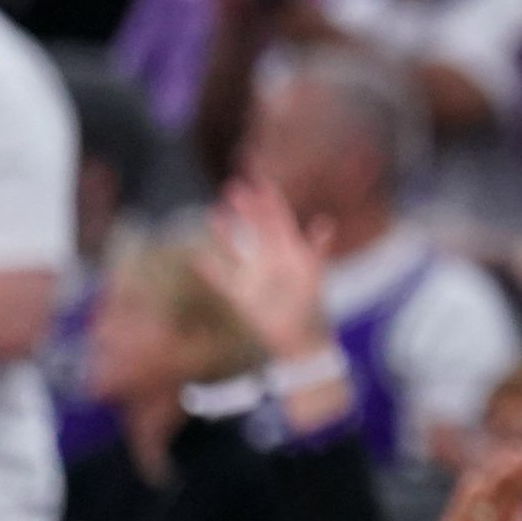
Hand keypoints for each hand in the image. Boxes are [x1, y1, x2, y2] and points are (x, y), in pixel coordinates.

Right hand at [196, 180, 335, 361]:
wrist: (300, 340)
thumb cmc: (311, 306)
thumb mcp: (315, 274)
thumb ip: (318, 249)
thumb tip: (325, 222)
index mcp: (289, 250)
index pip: (278, 219)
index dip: (270, 200)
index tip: (260, 180)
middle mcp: (270, 258)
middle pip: (256, 227)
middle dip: (246, 208)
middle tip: (232, 187)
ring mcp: (254, 275)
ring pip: (236, 247)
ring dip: (225, 231)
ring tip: (213, 212)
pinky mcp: (240, 295)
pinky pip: (221, 278)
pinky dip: (208, 269)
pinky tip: (196, 257)